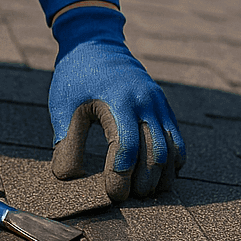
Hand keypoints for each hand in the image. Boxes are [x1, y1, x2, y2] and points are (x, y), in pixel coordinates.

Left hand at [48, 6, 185, 198]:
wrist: (95, 41)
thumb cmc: (76, 76)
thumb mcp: (63, 105)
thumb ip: (66, 141)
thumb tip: (66, 178)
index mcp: (118, 100)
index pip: (126, 148)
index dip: (120, 176)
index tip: (112, 194)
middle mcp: (145, 101)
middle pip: (155, 153)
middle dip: (144, 182)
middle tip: (129, 198)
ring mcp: (158, 103)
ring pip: (172, 149)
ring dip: (162, 176)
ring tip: (145, 194)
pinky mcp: (164, 106)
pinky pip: (177, 139)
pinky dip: (173, 161)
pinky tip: (160, 176)